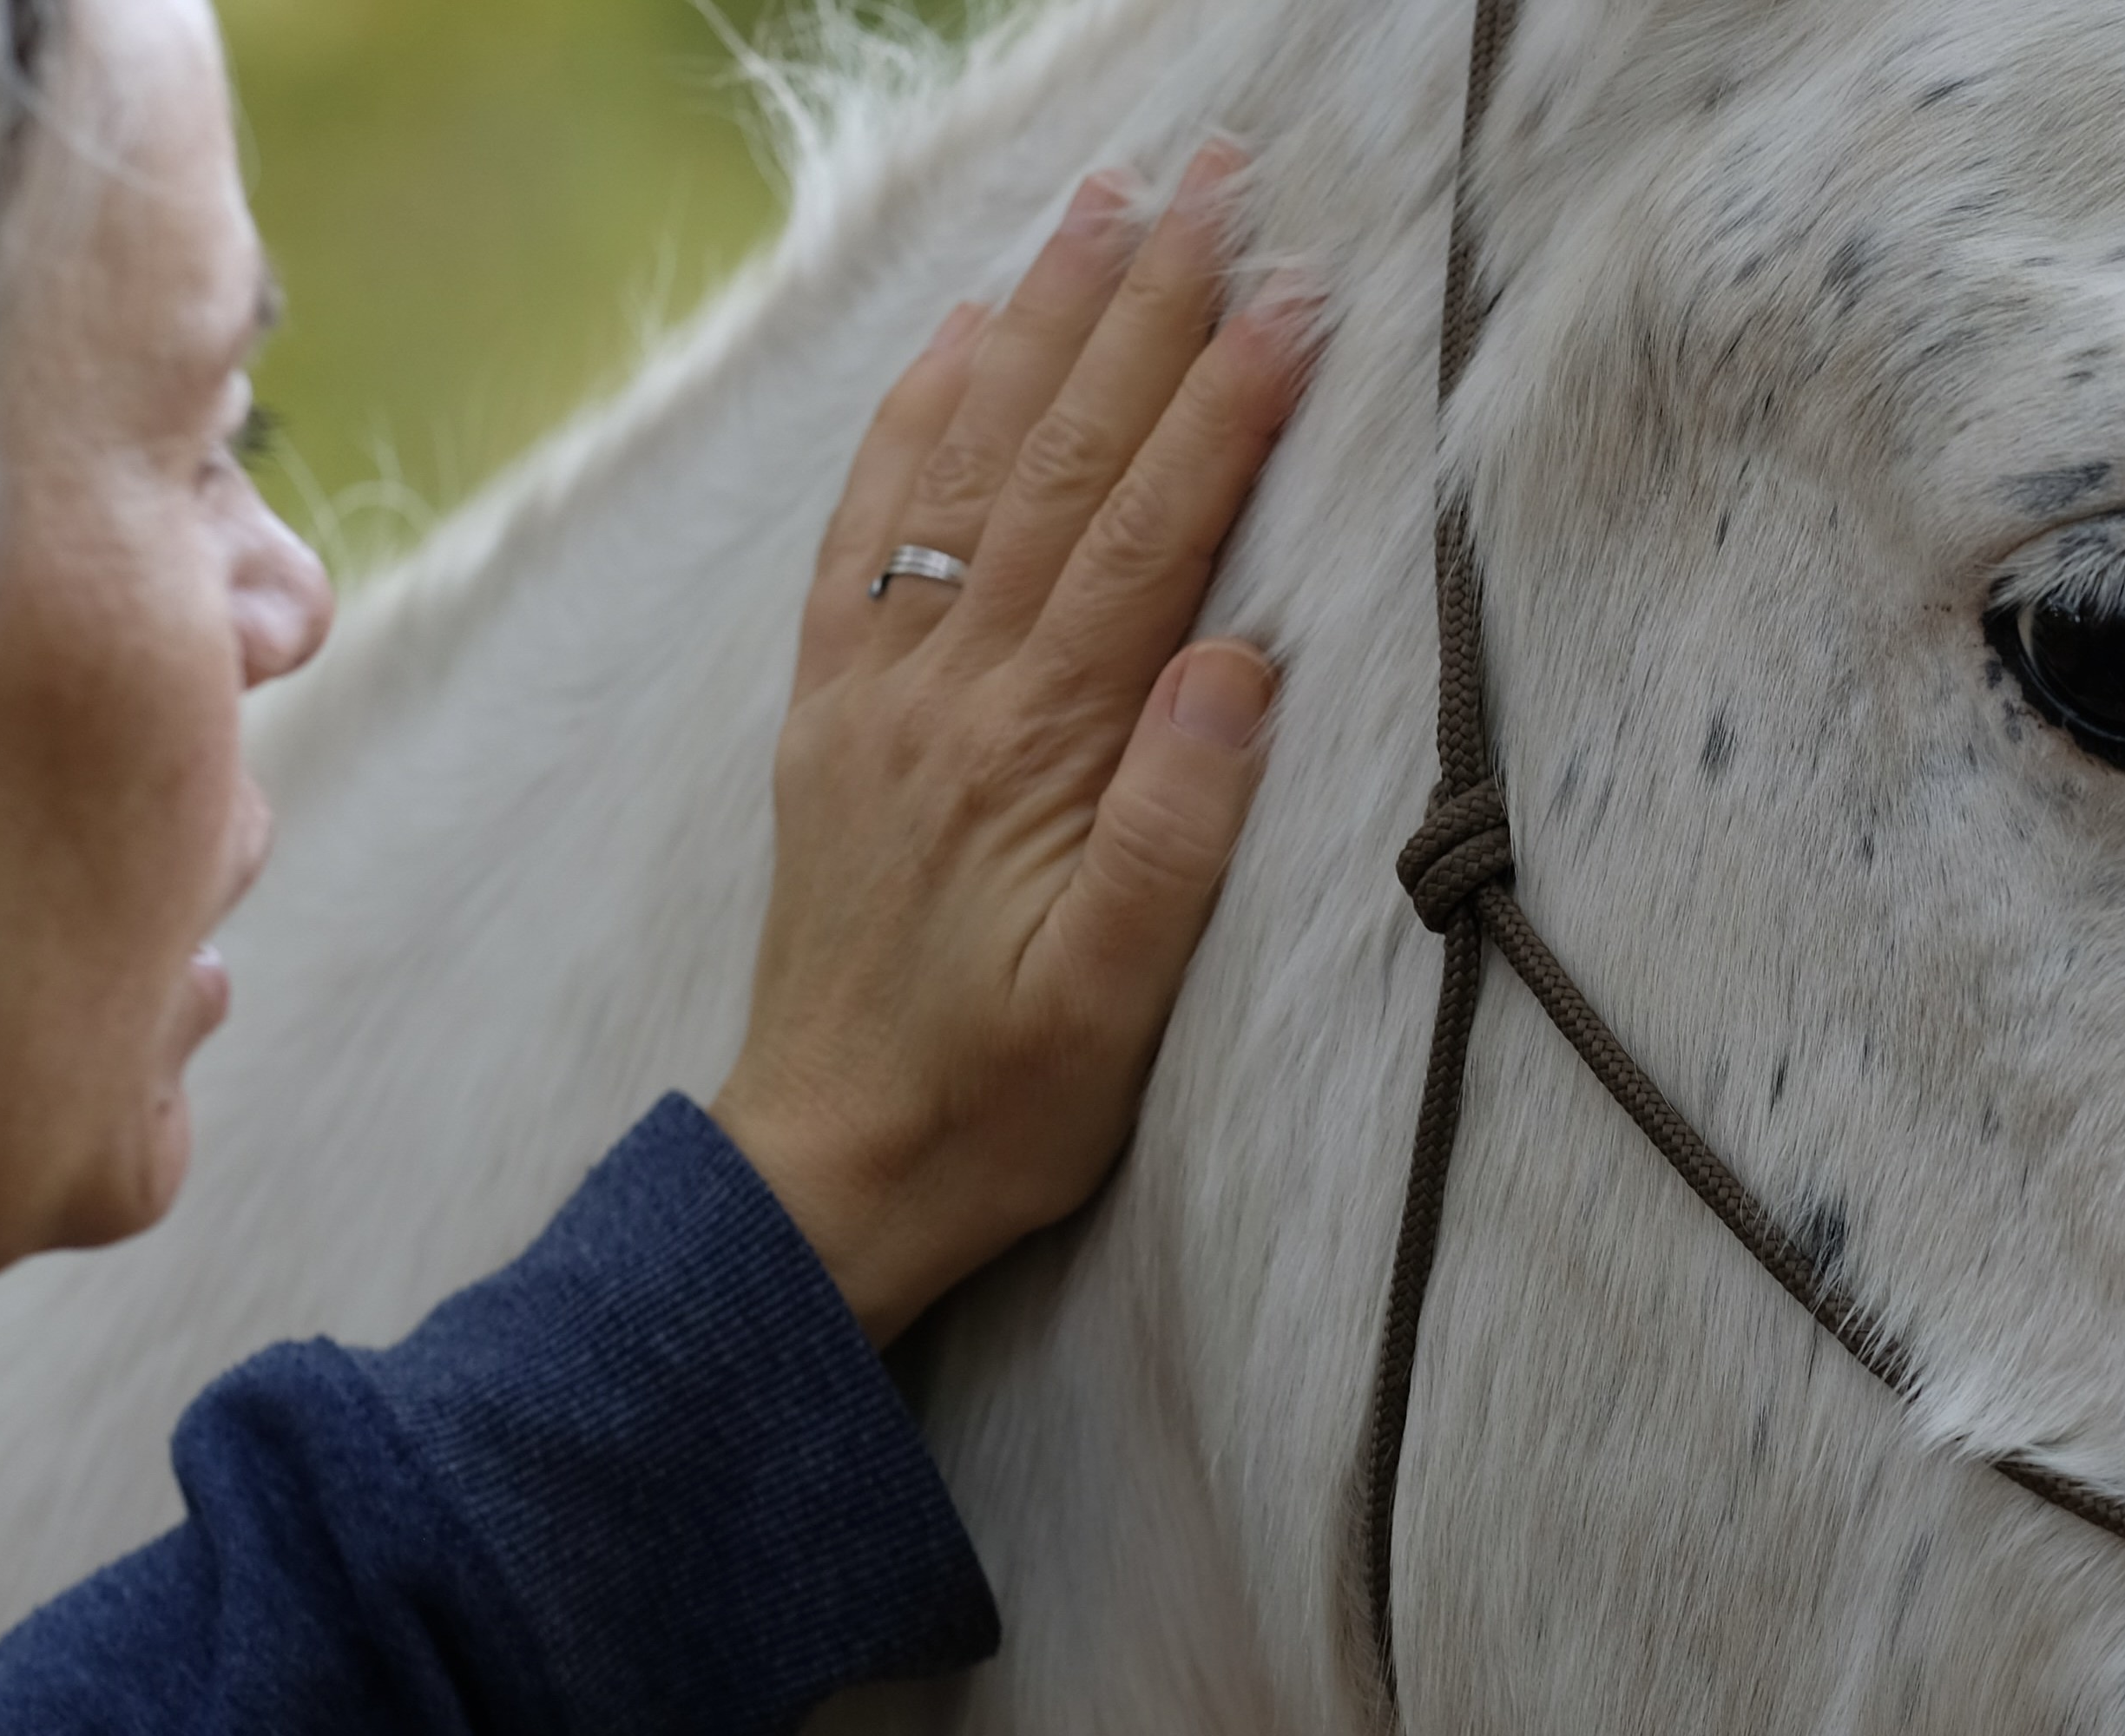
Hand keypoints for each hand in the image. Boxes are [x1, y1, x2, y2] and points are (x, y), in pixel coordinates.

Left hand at [712, 144, 1310, 1343]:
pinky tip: (962, 332)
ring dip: (1040, 320)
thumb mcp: (1119, 1001)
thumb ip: (1175, 827)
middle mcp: (940, 690)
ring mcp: (875, 687)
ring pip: (967, 459)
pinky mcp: (837, 707)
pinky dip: (919, 411)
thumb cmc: (1003, 1103)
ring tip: (1105, 204)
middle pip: (1057, 457)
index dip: (1224, 402)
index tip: (1294, 288)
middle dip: (1140, 304)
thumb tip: (1242, 659)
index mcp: (1026, 752)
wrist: (830, 1169)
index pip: (1144, 534)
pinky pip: (872, 522)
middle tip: (1212, 177)